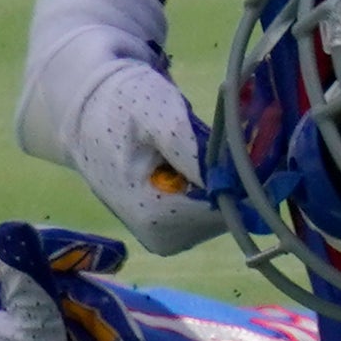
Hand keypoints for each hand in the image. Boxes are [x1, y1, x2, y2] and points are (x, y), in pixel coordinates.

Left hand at [0, 222, 133, 340]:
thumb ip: (28, 272)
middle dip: (93, 310)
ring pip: (61, 322)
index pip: (18, 256)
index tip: (112, 257)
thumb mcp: (32, 325)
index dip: (66, 250)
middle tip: (126, 334)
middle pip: (46, 291)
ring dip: (98, 338)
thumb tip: (15, 226)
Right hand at [16, 0, 225, 252]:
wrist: (84, 106)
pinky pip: (212, 205)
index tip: (255, 136)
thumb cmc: (119, 103)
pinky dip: (217, 179)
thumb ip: (191, 146)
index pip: (228, 204)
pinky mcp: (170, 225)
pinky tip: (202, 154)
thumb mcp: (156, 112)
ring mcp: (167, 235)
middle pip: (229, 209)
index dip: (246, 170)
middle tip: (238, 131)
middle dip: (239, 171)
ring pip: (224, 207)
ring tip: (212, 139)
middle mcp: (164, 238)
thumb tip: (234, 174)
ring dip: (230, 174)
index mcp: (157, 219)